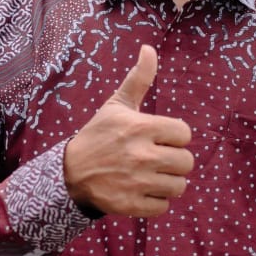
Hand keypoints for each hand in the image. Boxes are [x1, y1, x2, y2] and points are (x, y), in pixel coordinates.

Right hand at [63, 45, 192, 216]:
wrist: (68, 174)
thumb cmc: (99, 135)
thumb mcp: (116, 106)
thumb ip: (139, 79)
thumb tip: (149, 48)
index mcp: (140, 127)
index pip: (184, 133)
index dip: (174, 136)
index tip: (158, 137)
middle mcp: (140, 155)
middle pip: (187, 162)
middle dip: (174, 161)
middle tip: (156, 159)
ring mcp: (136, 182)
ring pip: (179, 186)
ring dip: (168, 182)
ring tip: (150, 176)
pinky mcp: (130, 205)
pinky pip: (163, 207)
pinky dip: (155, 202)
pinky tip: (141, 191)